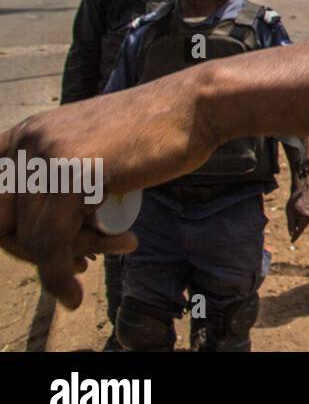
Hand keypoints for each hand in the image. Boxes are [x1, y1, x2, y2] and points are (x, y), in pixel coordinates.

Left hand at [0, 119, 135, 308]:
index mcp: (27, 132)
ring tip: (111, 248)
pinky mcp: (74, 175)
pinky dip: (58, 277)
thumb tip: (34, 237)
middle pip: (3, 222)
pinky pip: (52, 243)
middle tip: (74, 259)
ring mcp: (50, 155)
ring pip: (33, 237)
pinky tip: (74, 295)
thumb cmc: (153, 134)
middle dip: (32, 252)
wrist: (195, 108)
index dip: (12, 232)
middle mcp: (30, 140)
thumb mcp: (91, 149)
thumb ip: (58, 175)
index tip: (44, 247)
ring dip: (68, 259)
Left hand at [287, 183, 308, 240]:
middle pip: (303, 226)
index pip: (300, 229)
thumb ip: (290, 224)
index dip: (295, 236)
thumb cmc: (293, 202)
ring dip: (300, 223)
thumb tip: (291, 234)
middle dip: (297, 228)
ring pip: (305, 222)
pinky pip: (307, 218)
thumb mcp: (289, 214)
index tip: (292, 241)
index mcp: (304, 216)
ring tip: (294, 215)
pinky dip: (303, 218)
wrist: (300, 191)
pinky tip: (299, 213)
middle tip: (291, 227)